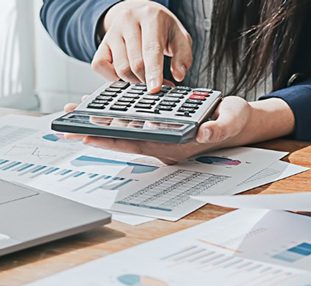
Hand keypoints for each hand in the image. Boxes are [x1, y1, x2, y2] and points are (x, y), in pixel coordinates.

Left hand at [63, 97, 252, 163]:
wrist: (238, 122)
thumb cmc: (233, 121)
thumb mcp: (231, 120)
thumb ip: (218, 128)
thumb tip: (204, 132)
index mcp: (176, 147)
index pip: (137, 145)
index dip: (112, 139)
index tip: (88, 134)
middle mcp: (164, 147)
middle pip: (124, 142)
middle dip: (95, 134)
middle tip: (68, 126)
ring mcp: (161, 140)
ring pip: (125, 135)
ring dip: (100, 126)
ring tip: (76, 114)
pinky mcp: (160, 130)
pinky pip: (132, 127)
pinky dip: (114, 119)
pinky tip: (100, 109)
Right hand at [94, 0, 192, 91]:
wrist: (141, 13)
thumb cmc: (163, 28)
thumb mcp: (181, 37)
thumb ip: (183, 56)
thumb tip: (179, 76)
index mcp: (150, 18)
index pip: (151, 49)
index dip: (153, 72)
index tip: (155, 89)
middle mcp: (128, 21)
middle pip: (135, 62)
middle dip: (147, 80)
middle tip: (157, 83)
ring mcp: (112, 31)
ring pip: (120, 68)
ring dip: (134, 80)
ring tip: (145, 76)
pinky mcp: (102, 42)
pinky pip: (100, 66)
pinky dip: (113, 77)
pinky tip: (127, 73)